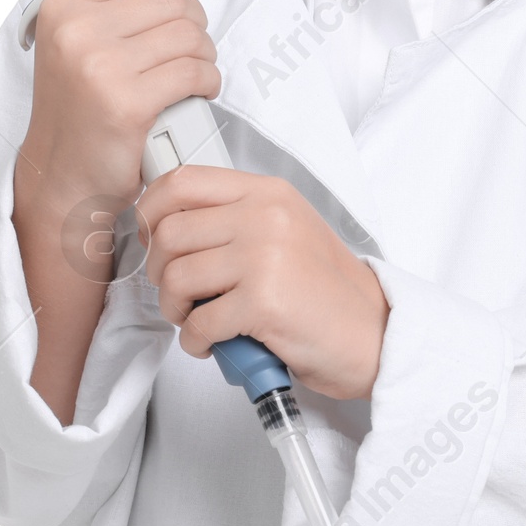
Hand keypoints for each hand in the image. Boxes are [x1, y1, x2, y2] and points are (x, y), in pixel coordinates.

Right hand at [16, 0, 219, 234]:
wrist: (61, 177)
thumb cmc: (76, 112)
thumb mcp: (71, 43)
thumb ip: (107, 3)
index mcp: (63, 7)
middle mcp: (77, 31)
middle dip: (194, 24)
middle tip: (188, 48)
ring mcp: (101, 67)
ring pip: (190, 36)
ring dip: (204, 56)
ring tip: (192, 73)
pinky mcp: (128, 104)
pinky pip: (194, 73)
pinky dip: (208, 82)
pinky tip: (197, 92)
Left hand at [137, 167, 389, 400]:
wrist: (374, 335)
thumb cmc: (325, 292)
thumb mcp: (286, 231)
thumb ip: (235, 219)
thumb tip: (167, 227)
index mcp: (268, 193)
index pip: (183, 181)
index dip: (151, 211)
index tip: (152, 237)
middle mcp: (265, 216)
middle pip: (169, 231)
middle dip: (160, 271)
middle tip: (180, 294)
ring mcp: (265, 256)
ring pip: (176, 277)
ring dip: (176, 309)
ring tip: (198, 320)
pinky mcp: (263, 302)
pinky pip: (197, 322)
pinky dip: (195, 342)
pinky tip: (215, 344)